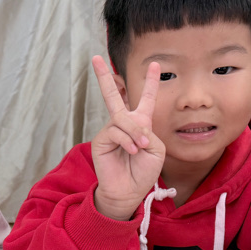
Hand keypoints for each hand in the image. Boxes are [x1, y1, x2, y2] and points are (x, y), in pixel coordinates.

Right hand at [89, 55, 165, 219]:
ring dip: (134, 132)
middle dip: (103, 77)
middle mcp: (123, 124)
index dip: (150, 82)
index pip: (145, 99)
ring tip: (140, 148)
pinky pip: (115, 131)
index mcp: (140, 124)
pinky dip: (127, 141)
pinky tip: (131, 152)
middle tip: (94, 58)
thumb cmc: (143, 172)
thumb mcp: (156, 150)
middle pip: (112, 95)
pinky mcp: (101, 140)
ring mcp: (110, 131)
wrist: (128, 191)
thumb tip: (131, 126)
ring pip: (122, 118)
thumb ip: (148, 133)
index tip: (154, 64)